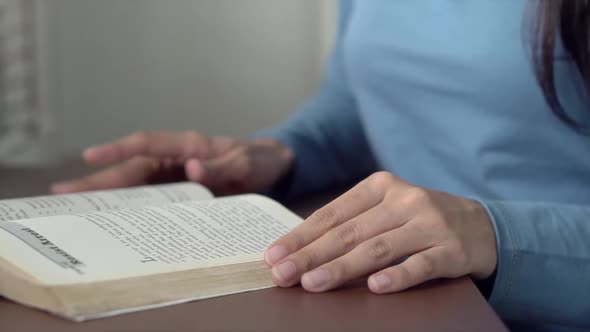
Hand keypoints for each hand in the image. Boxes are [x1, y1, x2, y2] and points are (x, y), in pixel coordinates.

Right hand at [51, 131, 292, 194]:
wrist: (275, 169)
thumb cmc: (259, 160)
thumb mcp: (246, 163)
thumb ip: (222, 167)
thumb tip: (193, 168)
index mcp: (188, 145)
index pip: (146, 144)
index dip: (118, 150)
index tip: (89, 157)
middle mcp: (177, 160)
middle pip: (133, 169)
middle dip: (99, 181)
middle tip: (64, 195)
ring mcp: (178, 177)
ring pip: (138, 186)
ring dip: (111, 197)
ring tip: (79, 210)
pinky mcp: (184, 193)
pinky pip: (155, 200)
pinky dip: (136, 209)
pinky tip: (118, 221)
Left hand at [264, 172, 496, 293]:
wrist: (480, 226)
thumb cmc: (418, 220)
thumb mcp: (385, 210)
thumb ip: (350, 224)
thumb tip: (299, 250)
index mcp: (381, 186)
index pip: (333, 213)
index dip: (301, 236)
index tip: (274, 255)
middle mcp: (404, 200)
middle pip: (350, 232)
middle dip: (311, 255)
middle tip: (282, 275)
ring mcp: (429, 224)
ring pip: (378, 248)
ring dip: (342, 268)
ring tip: (313, 283)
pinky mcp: (452, 250)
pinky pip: (420, 265)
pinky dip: (397, 276)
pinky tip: (374, 288)